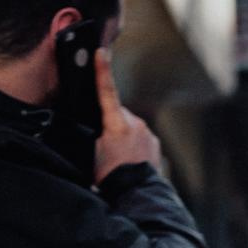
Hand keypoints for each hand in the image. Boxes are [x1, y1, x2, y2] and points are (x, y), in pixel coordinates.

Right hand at [92, 49, 161, 181]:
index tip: (100, 52)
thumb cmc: (111, 177)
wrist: (137, 194)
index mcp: (117, 124)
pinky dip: (132, 144)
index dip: (102, 70)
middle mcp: (136, 124)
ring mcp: (148, 134)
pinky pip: (139, 137)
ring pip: (128, 125)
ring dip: (121, 135)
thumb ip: (95, 132)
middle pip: (116, 113)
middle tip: (102, 144)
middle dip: (109, 122)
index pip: (107, 91)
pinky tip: (128, 159)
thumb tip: (95, 125)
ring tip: (116, 157)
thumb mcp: (92, 152)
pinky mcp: (155, 144)